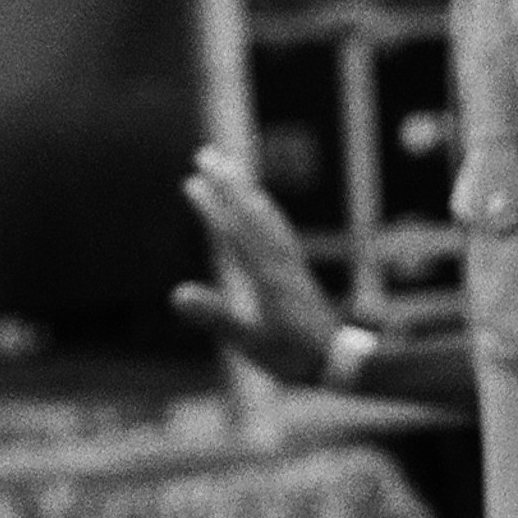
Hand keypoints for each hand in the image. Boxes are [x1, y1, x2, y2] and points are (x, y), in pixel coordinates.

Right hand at [173, 147, 340, 383]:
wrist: (340, 363)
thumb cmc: (294, 357)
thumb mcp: (250, 343)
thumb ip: (216, 317)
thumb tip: (177, 295)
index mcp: (266, 275)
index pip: (233, 232)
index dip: (211, 206)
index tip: (190, 181)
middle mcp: (280, 261)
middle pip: (250, 213)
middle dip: (227, 182)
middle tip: (206, 154)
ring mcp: (291, 264)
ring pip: (266, 216)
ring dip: (245, 190)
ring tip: (231, 168)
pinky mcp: (298, 272)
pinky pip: (280, 229)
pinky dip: (267, 211)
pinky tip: (261, 206)